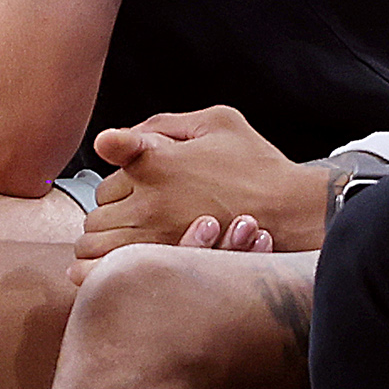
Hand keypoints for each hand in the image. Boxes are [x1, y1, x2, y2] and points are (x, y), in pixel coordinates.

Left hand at [77, 107, 326, 258]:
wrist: (292, 211)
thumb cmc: (259, 165)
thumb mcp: (219, 121)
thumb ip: (165, 124)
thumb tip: (124, 135)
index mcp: (157, 160)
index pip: (109, 149)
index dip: (114, 149)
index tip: (112, 148)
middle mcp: (149, 199)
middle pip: (99, 202)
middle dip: (112, 204)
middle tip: (136, 204)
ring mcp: (155, 235)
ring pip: (96, 239)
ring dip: (104, 237)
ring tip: (129, 234)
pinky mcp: (165, 263)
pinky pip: (110, 267)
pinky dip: (105, 264)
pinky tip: (119, 258)